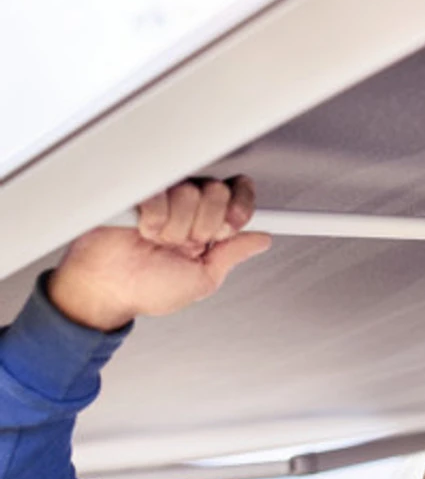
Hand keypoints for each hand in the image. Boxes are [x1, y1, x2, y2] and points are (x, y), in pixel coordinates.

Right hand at [47, 176, 271, 330]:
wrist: (108, 289)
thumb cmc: (149, 288)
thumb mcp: (203, 278)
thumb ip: (232, 255)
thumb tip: (262, 239)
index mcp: (206, 222)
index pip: (237, 196)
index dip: (239, 208)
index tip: (228, 228)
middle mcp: (187, 205)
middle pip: (217, 193)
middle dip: (204, 227)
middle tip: (184, 244)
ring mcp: (162, 195)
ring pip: (190, 194)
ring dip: (175, 229)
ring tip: (158, 242)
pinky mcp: (136, 189)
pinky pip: (160, 195)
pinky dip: (154, 221)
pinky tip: (142, 231)